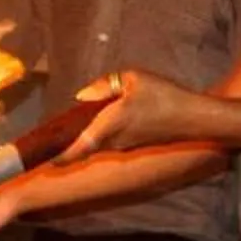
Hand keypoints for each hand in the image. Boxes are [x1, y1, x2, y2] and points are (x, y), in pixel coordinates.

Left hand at [64, 69, 201, 158]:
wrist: (194, 118)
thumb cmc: (164, 96)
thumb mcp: (133, 80)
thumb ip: (105, 86)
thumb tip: (82, 96)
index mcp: (109, 126)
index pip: (79, 147)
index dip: (61, 155)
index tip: (46, 160)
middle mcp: (114, 141)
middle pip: (84, 147)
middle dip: (67, 144)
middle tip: (52, 136)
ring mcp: (125, 145)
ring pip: (97, 144)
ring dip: (83, 138)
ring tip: (71, 125)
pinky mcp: (135, 144)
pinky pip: (109, 141)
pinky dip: (98, 135)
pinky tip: (99, 121)